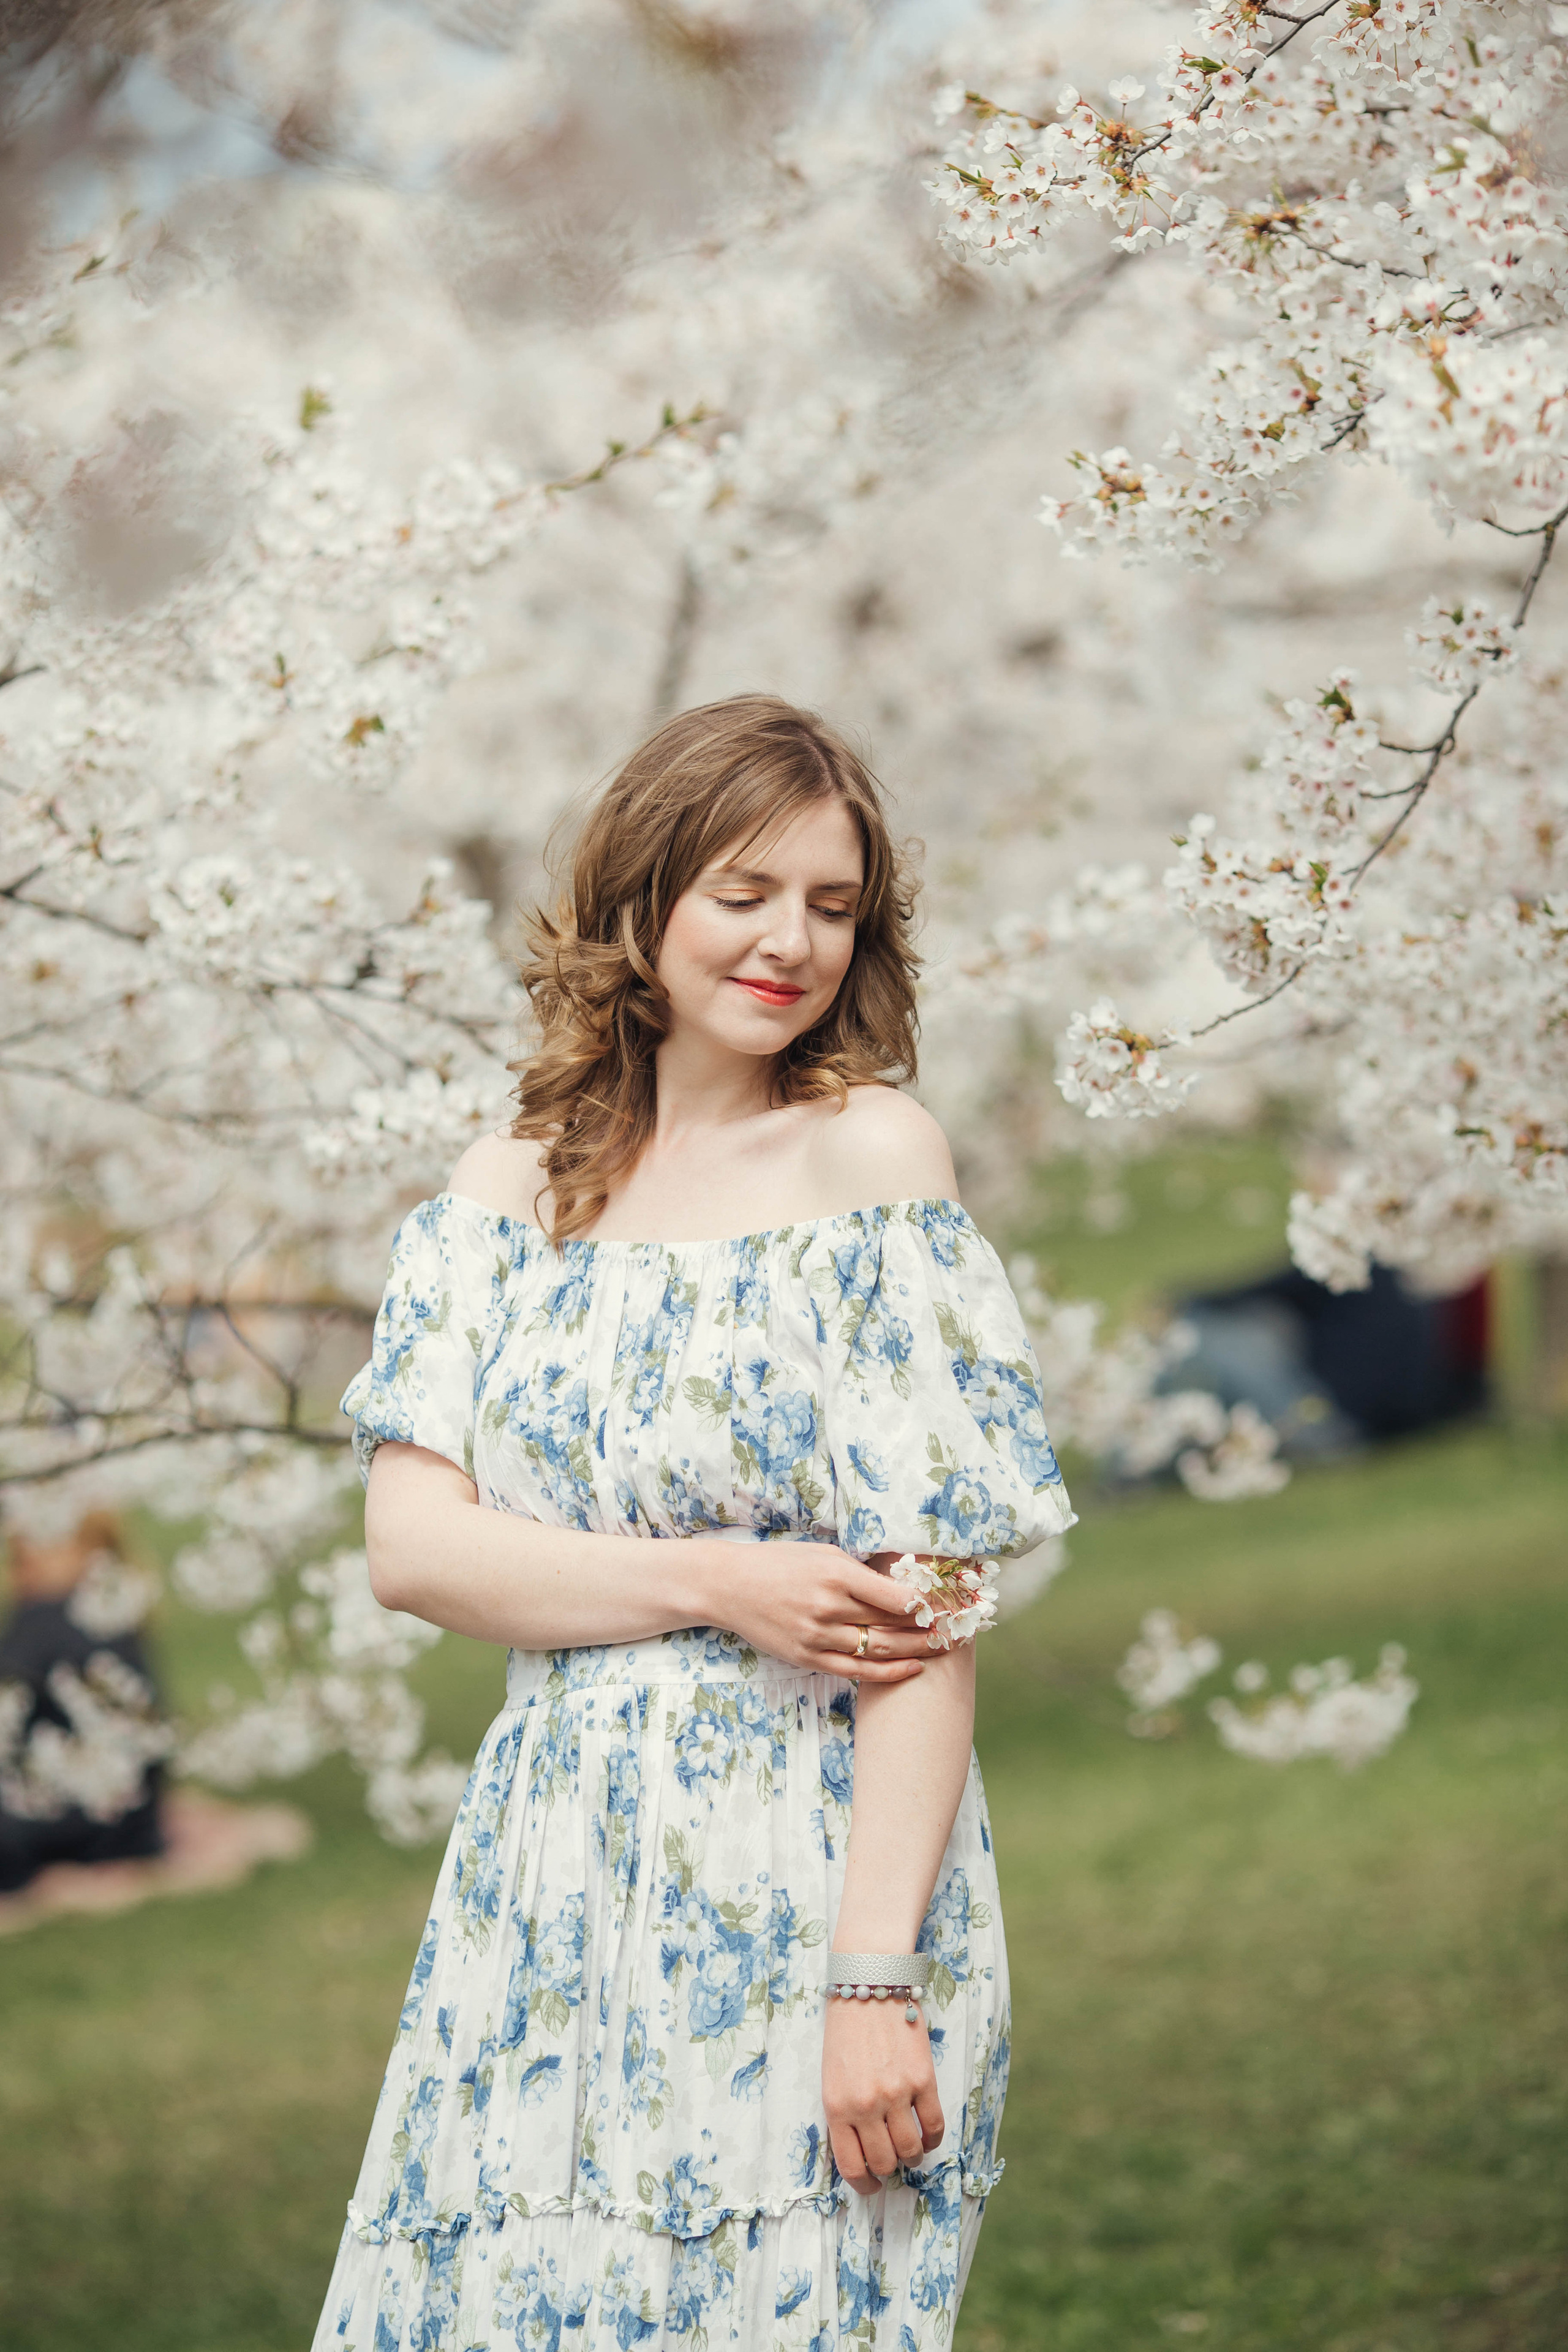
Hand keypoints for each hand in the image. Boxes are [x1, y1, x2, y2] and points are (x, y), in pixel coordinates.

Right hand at [704, 1543, 932, 1683]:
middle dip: (931, 1629)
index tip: (952, 1605)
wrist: (730, 1586)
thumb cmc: (781, 1563)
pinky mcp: (808, 1657)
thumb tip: (905, 1585)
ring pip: (880, 1650)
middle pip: (894, 1625)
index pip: (897, 1596)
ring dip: (917, 1650)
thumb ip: (862, 1572)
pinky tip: (913, 1667)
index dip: (930, 1605)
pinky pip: (856, 1671)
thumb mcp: (825, 1554)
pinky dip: (889, 1672)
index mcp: (837, 1573)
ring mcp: (818, 1636)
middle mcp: (829, 1606)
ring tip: (944, 1648)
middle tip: (959, 1630)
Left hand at [822, 1995, 944, 2194]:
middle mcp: (866, 2105)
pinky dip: (934, 2138)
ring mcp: (896, 2093)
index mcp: (837, 2107)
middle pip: (885, 2162)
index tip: (872, 2184)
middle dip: (890, 2169)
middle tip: (893, 2160)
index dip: (865, 2185)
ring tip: (911, 2147)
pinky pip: (935, 2126)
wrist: (869, 1985)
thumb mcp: (832, 2078)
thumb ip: (845, 2115)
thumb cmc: (845, 2032)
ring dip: (913, 2156)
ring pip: (911, 2150)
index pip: (852, 2167)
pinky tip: (928, 2134)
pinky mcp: (923, 2079)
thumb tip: (863, 2151)